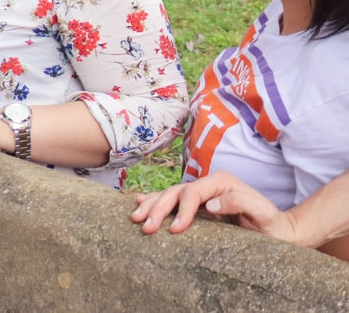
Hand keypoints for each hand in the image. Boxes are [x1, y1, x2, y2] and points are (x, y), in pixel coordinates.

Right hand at [131, 170, 296, 240]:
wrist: (277, 231)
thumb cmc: (272, 225)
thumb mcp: (263, 213)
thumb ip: (240, 202)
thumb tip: (209, 204)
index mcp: (222, 182)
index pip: (193, 192)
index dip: (181, 209)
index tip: (175, 230)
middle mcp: (208, 184)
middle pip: (176, 192)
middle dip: (158, 209)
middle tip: (146, 227)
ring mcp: (201, 193)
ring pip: (168, 195)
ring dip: (150, 206)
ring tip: (136, 218)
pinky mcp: (196, 204)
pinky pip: (171, 200)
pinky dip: (153, 201)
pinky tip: (139, 203)